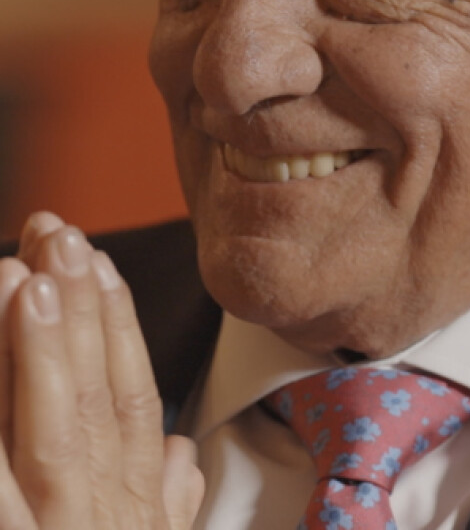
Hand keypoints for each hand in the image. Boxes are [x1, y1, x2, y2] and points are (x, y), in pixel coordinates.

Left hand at [0, 212, 203, 528]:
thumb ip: (170, 500)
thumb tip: (184, 450)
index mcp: (135, 497)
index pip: (136, 395)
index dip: (121, 325)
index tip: (104, 264)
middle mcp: (104, 506)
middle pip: (96, 394)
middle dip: (82, 309)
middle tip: (60, 236)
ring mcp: (60, 527)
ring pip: (54, 427)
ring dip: (39, 348)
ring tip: (19, 275)